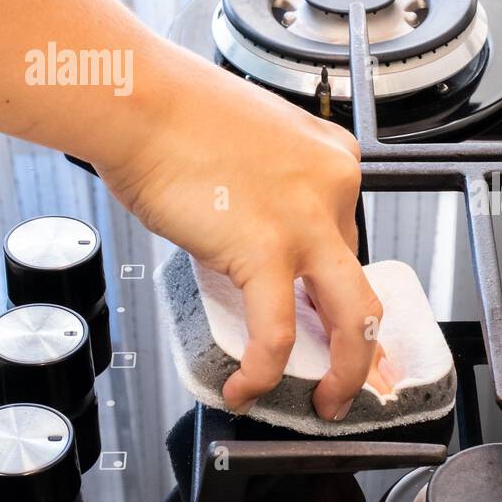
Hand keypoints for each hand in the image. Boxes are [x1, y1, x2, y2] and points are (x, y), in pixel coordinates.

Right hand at [95, 62, 386, 419]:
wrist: (137, 99)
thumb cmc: (172, 115)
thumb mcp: (249, 152)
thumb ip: (267, 200)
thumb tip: (250, 251)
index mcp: (333, 161)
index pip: (346, 242)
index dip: (332, 291)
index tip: (324, 321)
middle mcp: (334, 188)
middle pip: (364, 285)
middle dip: (363, 344)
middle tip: (349, 378)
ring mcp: (307, 221)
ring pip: (356, 318)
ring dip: (347, 371)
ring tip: (326, 402)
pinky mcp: (266, 248)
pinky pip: (276, 332)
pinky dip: (264, 371)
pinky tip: (246, 388)